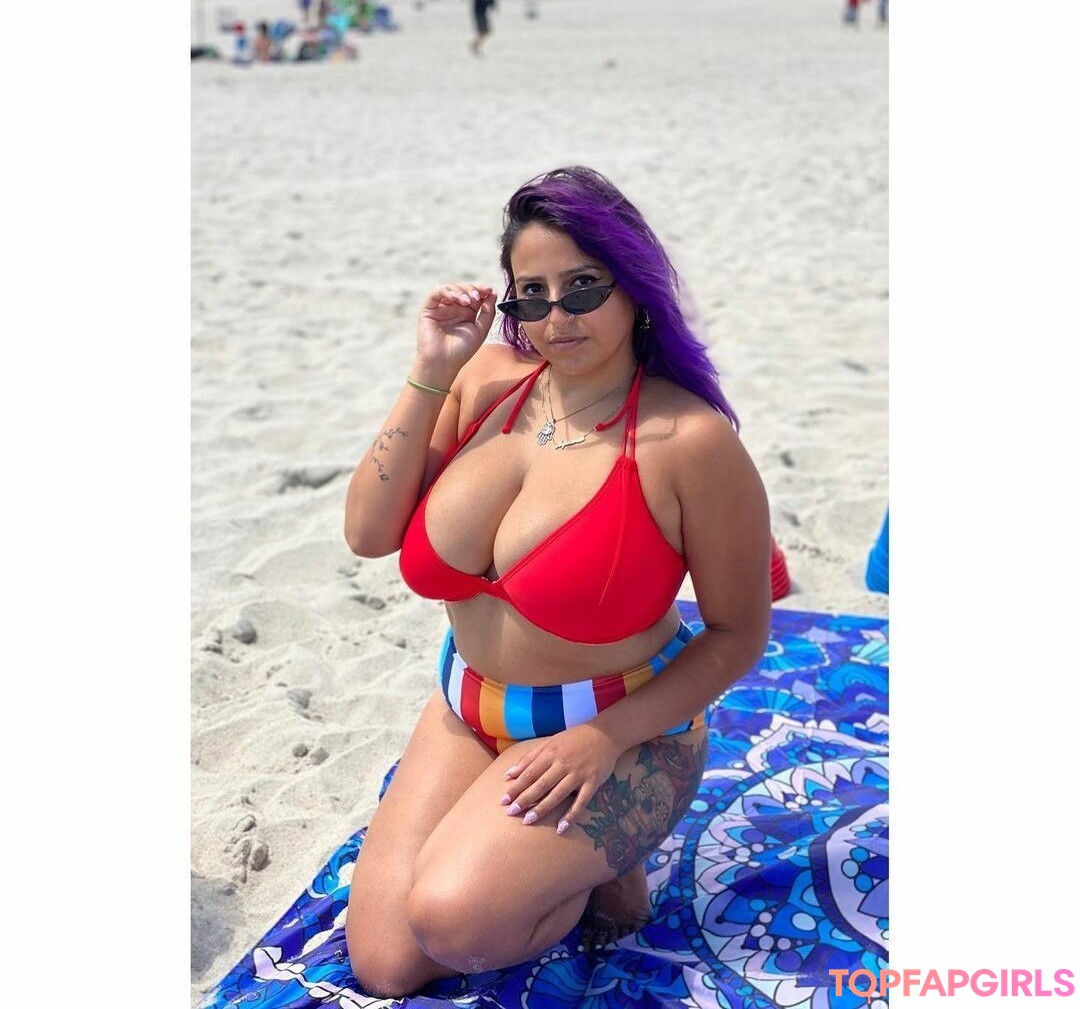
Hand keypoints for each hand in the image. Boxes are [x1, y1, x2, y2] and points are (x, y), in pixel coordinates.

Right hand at [413, 283, 496, 387]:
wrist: (443, 363)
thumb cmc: (461, 351)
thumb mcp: (480, 330)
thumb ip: (488, 312)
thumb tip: (493, 293)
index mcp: (466, 314)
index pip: (474, 295)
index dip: (482, 289)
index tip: (490, 289)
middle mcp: (453, 309)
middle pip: (463, 289)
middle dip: (472, 289)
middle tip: (478, 296)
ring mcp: (441, 308)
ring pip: (451, 288)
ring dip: (461, 291)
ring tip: (468, 300)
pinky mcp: (428, 309)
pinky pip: (436, 293)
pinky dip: (446, 291)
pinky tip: (455, 298)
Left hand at [499, 724, 622, 834]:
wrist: (605, 734)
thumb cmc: (574, 739)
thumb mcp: (550, 743)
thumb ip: (529, 758)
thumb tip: (508, 774)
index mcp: (551, 753)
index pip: (530, 773)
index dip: (516, 787)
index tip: (503, 801)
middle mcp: (563, 763)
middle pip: (541, 784)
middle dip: (525, 799)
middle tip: (511, 813)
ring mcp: (579, 774)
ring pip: (558, 794)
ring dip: (542, 808)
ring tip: (528, 821)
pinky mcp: (593, 782)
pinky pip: (581, 802)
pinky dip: (571, 815)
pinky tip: (561, 828)